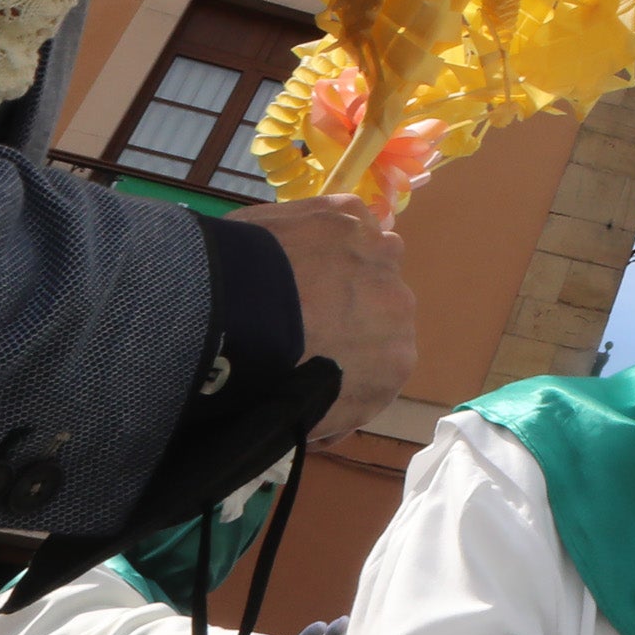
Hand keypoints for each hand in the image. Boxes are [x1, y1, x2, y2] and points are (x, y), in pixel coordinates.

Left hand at [229, 198, 417, 444]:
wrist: (233, 320)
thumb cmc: (266, 381)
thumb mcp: (304, 421)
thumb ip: (328, 412)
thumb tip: (320, 415)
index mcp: (397, 363)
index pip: (378, 362)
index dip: (344, 360)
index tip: (310, 360)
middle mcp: (402, 305)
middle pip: (377, 307)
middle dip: (345, 312)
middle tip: (294, 320)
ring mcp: (379, 254)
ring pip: (368, 258)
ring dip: (341, 267)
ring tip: (288, 277)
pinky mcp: (349, 213)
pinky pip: (346, 219)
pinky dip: (322, 229)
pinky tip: (290, 242)